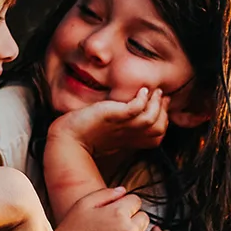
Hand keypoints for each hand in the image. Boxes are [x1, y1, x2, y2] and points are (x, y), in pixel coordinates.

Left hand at [50, 88, 168, 155]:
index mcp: (130, 140)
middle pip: (158, 128)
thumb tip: (135, 110)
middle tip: (161, 95)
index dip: (163, 119)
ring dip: (156, 104)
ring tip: (154, 91)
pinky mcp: (112, 116)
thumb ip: (123, 123)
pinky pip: (134, 110)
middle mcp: (129, 135)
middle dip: (163, 111)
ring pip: (151, 120)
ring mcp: (121, 126)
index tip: (161, 103)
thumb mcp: (110, 128)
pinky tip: (142, 91)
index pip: (157, 134)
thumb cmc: (85, 133)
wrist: (67, 137)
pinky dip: (142, 100)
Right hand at [54, 185, 171, 230]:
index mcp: (118, 213)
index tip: (121, 208)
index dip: (129, 203)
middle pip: (145, 219)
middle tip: (124, 224)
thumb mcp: (84, 204)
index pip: (136, 201)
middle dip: (136, 219)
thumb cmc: (71, 229)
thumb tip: (125, 190)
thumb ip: (106, 194)